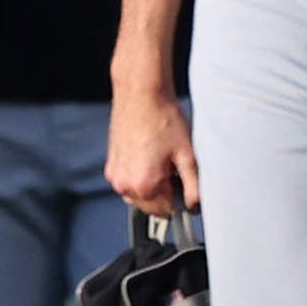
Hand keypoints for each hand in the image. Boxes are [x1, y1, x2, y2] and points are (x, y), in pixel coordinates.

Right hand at [106, 59, 198, 211]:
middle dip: (165, 194)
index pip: (168, 212)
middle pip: (152, 207)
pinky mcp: (111, 165)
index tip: (184, 183)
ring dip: (151, 186)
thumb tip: (195, 207)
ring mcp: (115, 175)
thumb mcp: (188, 155)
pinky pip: (129, 182)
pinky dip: (140, 176)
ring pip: (139, 196)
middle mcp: (124, 184)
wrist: (141, 93)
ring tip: (160, 160)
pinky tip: (149, 155)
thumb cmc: (164, 119)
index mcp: (144, 185)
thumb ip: (195, 187)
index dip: (180, 200)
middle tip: (174, 167)